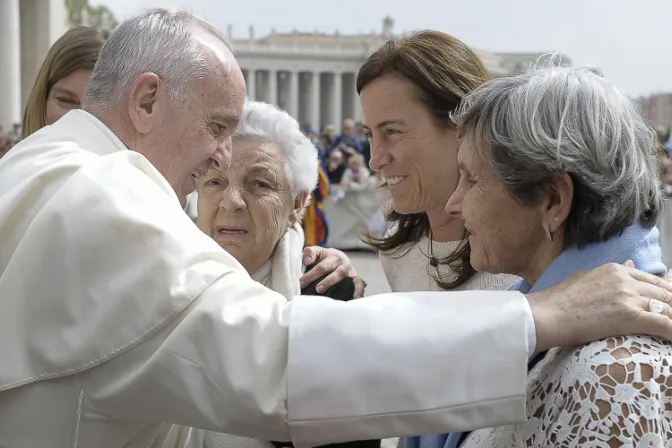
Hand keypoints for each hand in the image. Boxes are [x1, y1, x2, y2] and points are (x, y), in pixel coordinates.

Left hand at [300, 247, 365, 297]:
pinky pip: (359, 283)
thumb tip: (306, 261)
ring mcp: (350, 270)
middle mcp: (342, 261)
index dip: (310, 275)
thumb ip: (309, 254)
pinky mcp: (357, 278)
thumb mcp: (317, 252)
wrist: (340, 259)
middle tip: (317, 289)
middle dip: (324, 280)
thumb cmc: (325, 258)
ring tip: (332, 293)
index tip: (301, 283)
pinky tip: (355, 298)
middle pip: (333, 271)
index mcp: (331, 255)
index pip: (320, 266)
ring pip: (343, 275)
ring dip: (337, 284)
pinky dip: (359, 290)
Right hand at [528, 261, 671, 351]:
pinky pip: (664, 324)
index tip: (668, 303)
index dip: (666, 293)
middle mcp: (626, 280)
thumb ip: (611, 274)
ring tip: (669, 330)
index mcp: (615, 270)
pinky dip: (671, 332)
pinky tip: (670, 339)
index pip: (653, 280)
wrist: (548, 314)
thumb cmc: (559, 300)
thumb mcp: (586, 278)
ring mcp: (629, 298)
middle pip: (664, 293)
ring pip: (668, 308)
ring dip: (671, 318)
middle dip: (671, 306)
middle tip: (670, 316)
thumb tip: (630, 264)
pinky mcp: (631, 317)